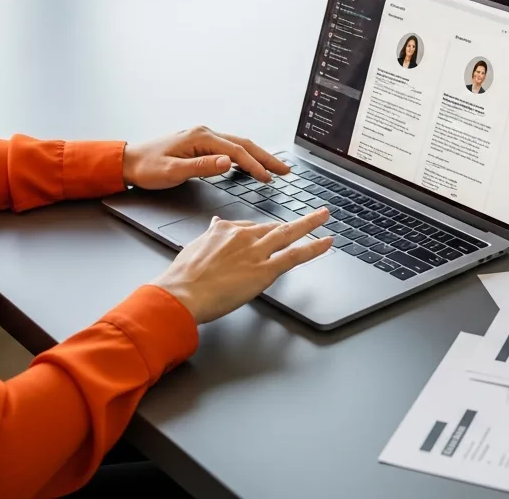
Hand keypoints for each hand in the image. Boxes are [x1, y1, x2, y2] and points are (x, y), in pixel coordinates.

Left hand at [122, 126, 288, 189]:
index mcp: (200, 138)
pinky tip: (250, 164)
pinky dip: (245, 156)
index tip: (269, 178)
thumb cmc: (148, 167)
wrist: (129, 162)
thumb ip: (203, 167)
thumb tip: (228, 162)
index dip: (255, 165)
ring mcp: (203, 137)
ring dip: (258, 156)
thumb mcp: (173, 171)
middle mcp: (204, 133)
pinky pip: (229, 148)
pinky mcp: (200, 144)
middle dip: (265, 157)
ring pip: (238, 145)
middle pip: (243, 144)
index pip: (236, 152)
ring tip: (274, 168)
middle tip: (284, 170)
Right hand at [152, 208, 332, 323]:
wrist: (181, 292)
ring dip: (310, 223)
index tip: (267, 234)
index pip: (249, 227)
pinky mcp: (265, 270)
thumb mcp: (194, 247)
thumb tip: (214, 223)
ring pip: (289, 233)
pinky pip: (295, 255)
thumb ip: (209, 236)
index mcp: (224, 230)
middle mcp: (243, 236)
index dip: (261, 232)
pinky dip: (314, 247)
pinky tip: (327, 242)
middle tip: (310, 216)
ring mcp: (256, 252)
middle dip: (293, 222)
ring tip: (324, 216)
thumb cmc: (183, 277)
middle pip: (273, 226)